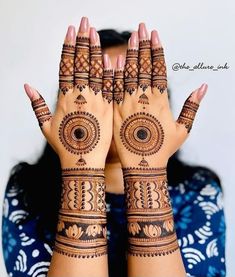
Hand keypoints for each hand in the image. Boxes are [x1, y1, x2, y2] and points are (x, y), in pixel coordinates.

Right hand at [24, 17, 112, 167]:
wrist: (83, 163)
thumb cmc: (64, 147)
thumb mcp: (45, 126)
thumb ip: (36, 104)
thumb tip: (26, 85)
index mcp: (64, 98)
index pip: (66, 66)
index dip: (68, 47)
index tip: (70, 30)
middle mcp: (79, 96)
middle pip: (81, 63)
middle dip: (83, 40)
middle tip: (85, 21)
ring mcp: (96, 101)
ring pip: (96, 71)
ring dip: (96, 50)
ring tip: (97, 32)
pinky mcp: (109, 108)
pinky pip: (111, 86)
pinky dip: (112, 71)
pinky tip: (113, 56)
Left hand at [113, 23, 207, 167]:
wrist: (142, 166)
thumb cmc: (163, 150)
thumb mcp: (183, 129)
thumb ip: (192, 107)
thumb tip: (203, 87)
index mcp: (160, 101)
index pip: (158, 69)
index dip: (157, 50)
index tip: (155, 34)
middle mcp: (143, 99)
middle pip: (143, 67)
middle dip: (142, 45)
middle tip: (141, 27)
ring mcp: (126, 104)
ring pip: (127, 74)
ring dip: (129, 54)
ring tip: (129, 37)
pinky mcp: (114, 111)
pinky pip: (112, 88)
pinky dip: (112, 73)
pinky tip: (112, 59)